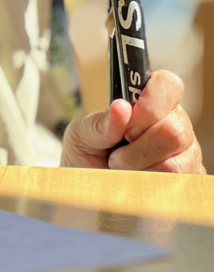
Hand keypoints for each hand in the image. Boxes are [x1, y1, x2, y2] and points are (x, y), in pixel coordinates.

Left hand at [61, 70, 205, 173]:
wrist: (87, 184)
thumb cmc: (87, 151)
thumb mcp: (82, 132)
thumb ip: (100, 122)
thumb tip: (121, 107)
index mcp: (151, 101)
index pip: (167, 85)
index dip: (148, 106)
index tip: (127, 126)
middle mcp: (176, 123)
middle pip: (174, 131)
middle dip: (138, 148)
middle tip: (118, 152)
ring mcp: (186, 153)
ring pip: (174, 164)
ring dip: (139, 169)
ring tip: (123, 167)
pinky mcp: (188, 180)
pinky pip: (174, 186)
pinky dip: (146, 185)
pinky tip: (135, 180)